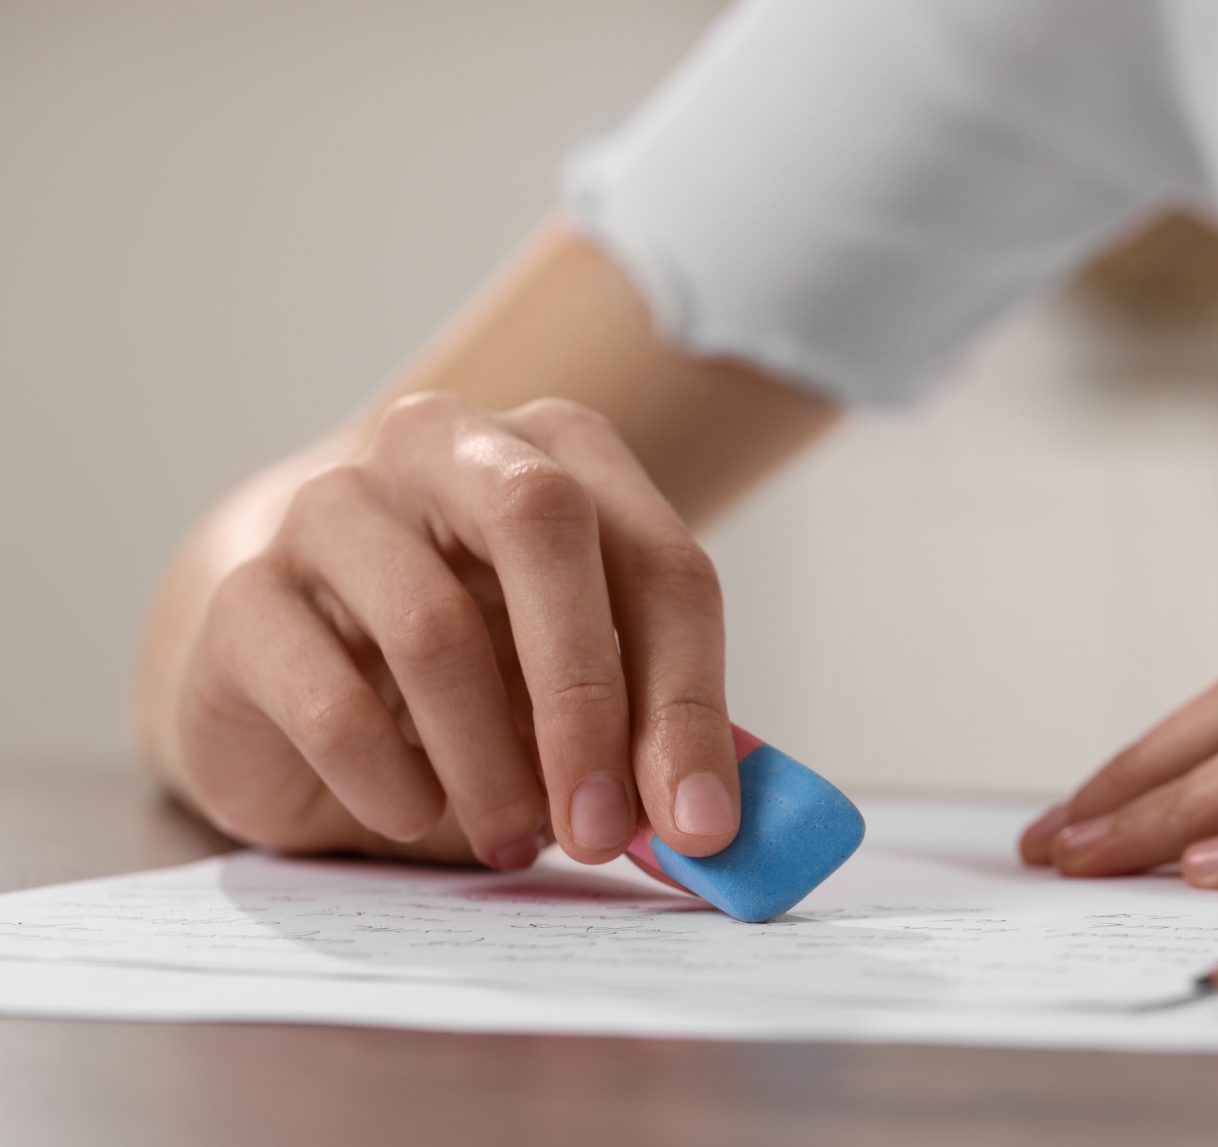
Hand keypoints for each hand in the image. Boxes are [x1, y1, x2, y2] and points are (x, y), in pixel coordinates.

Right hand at [173, 392, 738, 869]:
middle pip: (542, 527)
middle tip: (605, 834)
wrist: (299, 671)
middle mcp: (445, 447)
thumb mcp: (583, 691)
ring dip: (491, 764)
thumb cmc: (478, 672)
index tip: (697, 822)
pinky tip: (415, 815)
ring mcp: (333, 507)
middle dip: (587, 699)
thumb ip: (654, 735)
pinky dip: (391, 782)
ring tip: (515, 838)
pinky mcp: (245, 595)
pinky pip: (331, 700)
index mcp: (558, 452)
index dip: (688, 698)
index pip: (660, 561)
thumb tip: (712, 821)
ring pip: (434, 627)